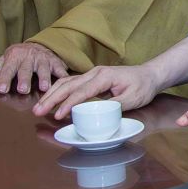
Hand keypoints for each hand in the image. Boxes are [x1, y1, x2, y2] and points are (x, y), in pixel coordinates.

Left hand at [0, 42, 67, 93]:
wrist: (38, 46)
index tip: (2, 89)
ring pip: (44, 68)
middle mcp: (29, 57)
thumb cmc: (19, 58)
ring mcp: (43, 59)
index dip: (4, 79)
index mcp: (14, 57)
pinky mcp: (55, 61)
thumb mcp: (4, 59)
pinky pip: (60, 68)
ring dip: (44, 78)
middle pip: (26, 69)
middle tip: (23, 90)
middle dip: (25, 79)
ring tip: (44, 88)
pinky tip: (64, 81)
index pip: (8, 69)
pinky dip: (62, 75)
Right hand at [35, 64, 162, 120]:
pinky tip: (49, 98)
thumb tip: (96, 114)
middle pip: (68, 85)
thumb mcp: (132, 99)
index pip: (82, 92)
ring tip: (38, 107)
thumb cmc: (143, 87)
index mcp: (104, 77)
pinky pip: (70, 83)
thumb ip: (114, 106)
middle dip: (51, 99)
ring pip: (66, 83)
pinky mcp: (91, 78)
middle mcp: (95, 73)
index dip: (68, 104)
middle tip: (37, 111)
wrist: (149, 75)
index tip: (57, 116)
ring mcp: (92, 74)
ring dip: (51, 95)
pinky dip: (58, 90)